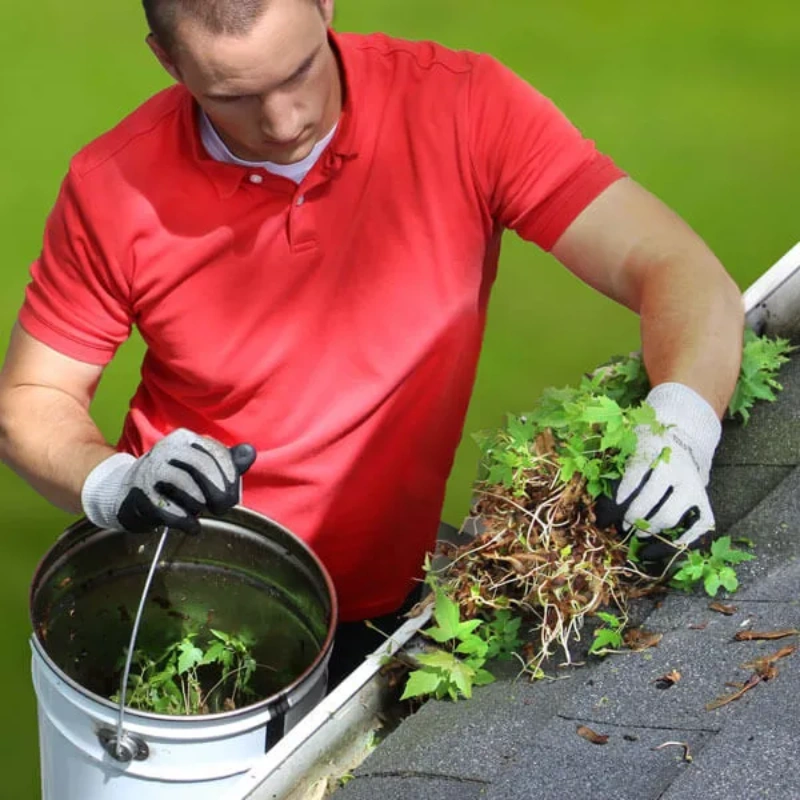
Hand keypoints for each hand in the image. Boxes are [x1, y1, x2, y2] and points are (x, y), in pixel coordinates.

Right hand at [81, 428, 256, 534]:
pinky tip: (192, 527)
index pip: (215, 453)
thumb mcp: (202, 467)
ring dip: (200, 505)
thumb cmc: (174, 480)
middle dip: (219, 492)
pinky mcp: (140, 496)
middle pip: (202, 467)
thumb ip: (228, 461)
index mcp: (184, 439)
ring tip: (199, 510)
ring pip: (187, 488)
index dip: (230, 475)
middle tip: (223, 507)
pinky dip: (186, 522)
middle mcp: (166, 450)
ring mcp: (150, 472)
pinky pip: (171, 511)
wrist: (127, 493)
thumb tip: (250, 452)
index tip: (234, 493)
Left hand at [598, 383, 720, 560]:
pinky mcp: (705, 500)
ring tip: (640, 533)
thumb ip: (617, 460)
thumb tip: (597, 483)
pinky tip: (671, 543)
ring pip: (671, 515)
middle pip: (653, 498)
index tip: (618, 501)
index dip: (626, 488)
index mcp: (656, 451)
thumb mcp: (633, 442)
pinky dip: (686, 538)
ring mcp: (693, 487)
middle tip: (625, 525)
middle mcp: (677, 470)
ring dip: (652, 528)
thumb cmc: (649, 444)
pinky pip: (701, 524)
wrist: (684, 437)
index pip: (639, 471)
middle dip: (635, 515)